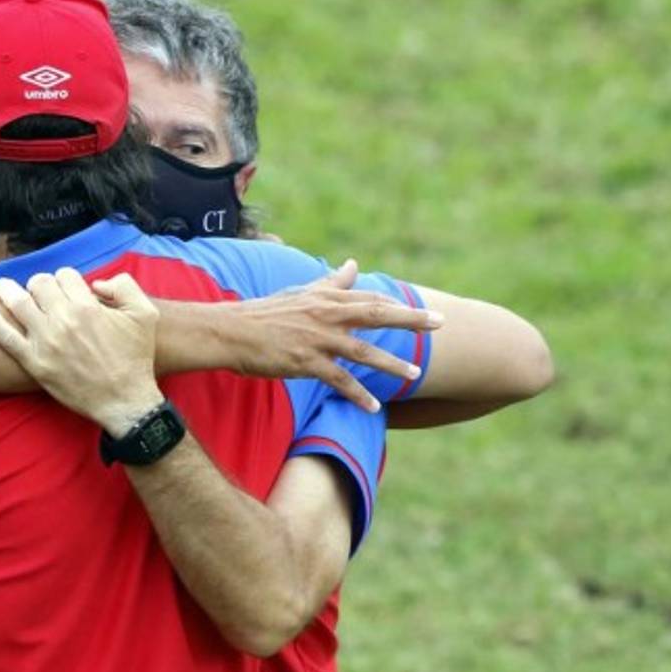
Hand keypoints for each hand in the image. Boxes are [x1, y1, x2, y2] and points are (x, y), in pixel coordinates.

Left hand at [0, 268, 164, 435]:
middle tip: (42, 294)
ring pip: (18, 303)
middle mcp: (62, 320)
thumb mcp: (145, 314)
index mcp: (87, 306)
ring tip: (3, 288)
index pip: (64, 275)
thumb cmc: (135, 357)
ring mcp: (45, 342)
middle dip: (40, 284)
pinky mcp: (34, 363)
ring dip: (8, 291)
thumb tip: (97, 284)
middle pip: (38, 284)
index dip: (66, 280)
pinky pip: (5, 337)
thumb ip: (125, 286)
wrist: (125, 400)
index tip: (67, 291)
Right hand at [227, 259, 442, 411]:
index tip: (425, 314)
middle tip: (440, 323)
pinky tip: (374, 407)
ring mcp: (317, 339)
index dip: (399, 307)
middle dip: (410, 320)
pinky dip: (358, 394)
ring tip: (415, 375)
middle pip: (377, 315)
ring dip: (391, 364)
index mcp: (326, 298)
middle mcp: (326, 315)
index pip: (370, 300)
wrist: (230, 331)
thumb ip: (331, 282)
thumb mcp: (301, 293)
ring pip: (363, 351)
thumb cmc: (264, 313)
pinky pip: (339, 380)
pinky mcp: (305, 362)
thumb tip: (352, 264)